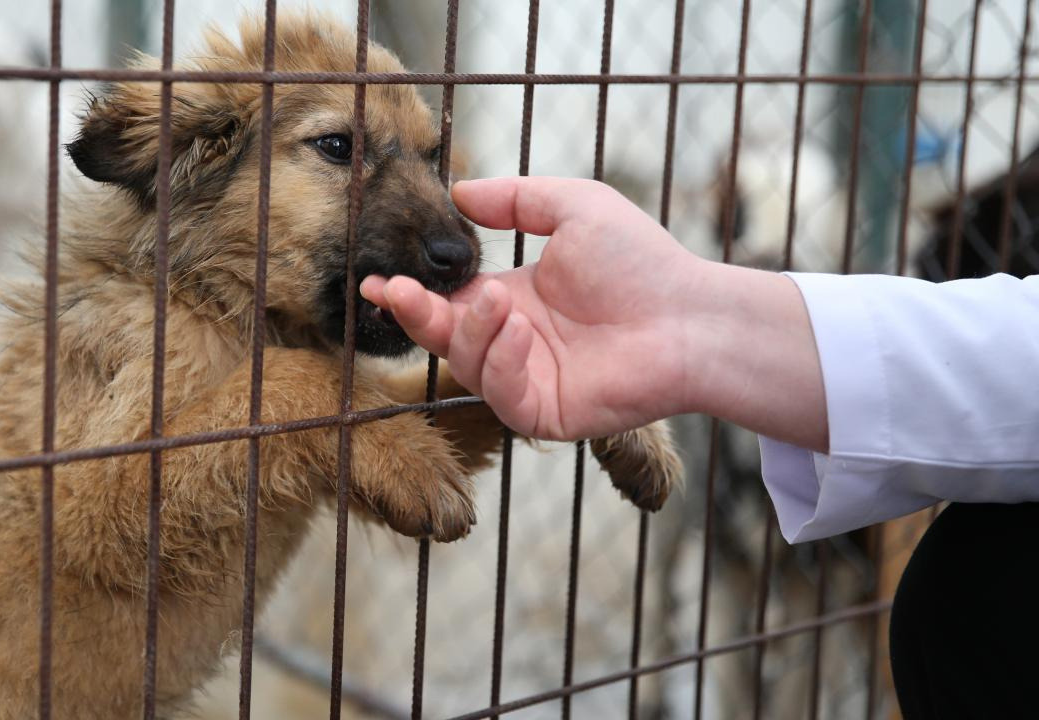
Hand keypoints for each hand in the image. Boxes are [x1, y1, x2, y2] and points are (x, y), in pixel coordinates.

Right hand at [361, 176, 827, 451]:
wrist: (692, 316)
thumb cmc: (643, 262)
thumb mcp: (574, 207)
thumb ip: (514, 199)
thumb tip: (459, 189)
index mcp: (512, 301)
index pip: (446, 301)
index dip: (410, 292)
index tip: (377, 278)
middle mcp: (512, 342)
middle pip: (442, 336)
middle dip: (413, 315)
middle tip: (392, 290)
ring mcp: (526, 379)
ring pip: (467, 364)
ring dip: (470, 332)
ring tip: (496, 302)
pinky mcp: (544, 412)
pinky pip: (500, 396)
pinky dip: (500, 363)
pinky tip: (521, 332)